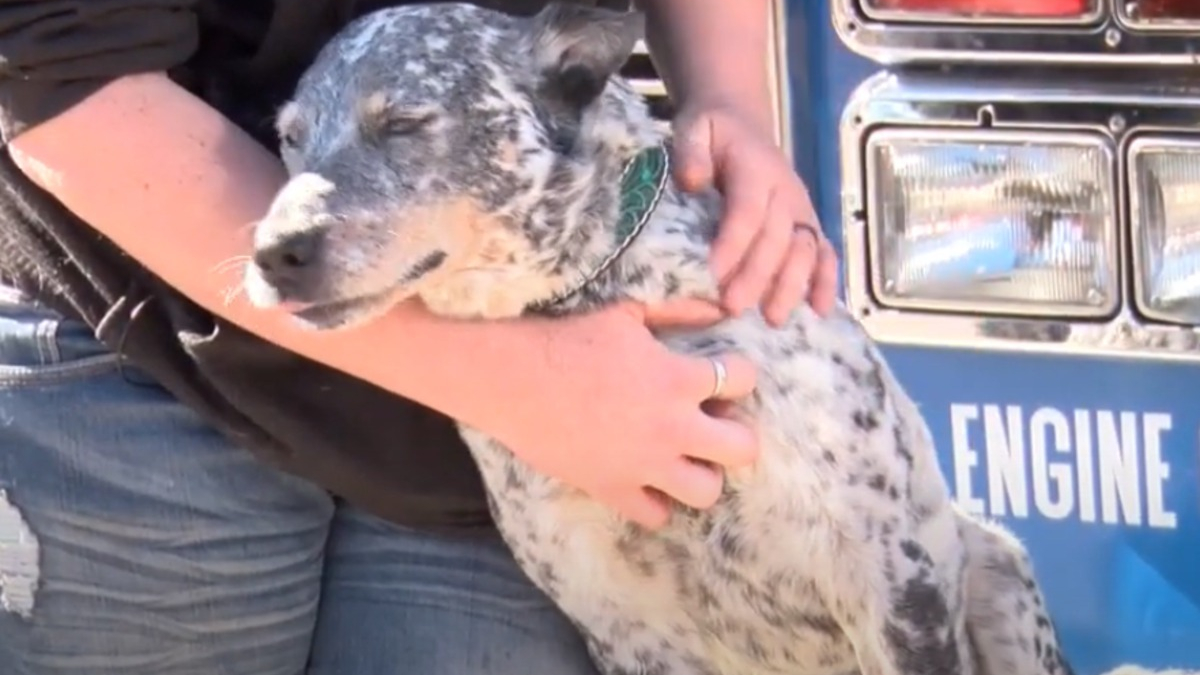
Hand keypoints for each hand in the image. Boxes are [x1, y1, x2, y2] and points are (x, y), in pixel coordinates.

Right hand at [486, 299, 757, 528]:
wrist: (512, 379)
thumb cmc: (568, 338)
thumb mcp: (628, 312)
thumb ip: (678, 311)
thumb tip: (718, 309)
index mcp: (678, 378)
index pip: (743, 380)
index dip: (739, 374)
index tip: (723, 373)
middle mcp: (672, 427)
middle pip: (742, 449)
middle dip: (737, 434)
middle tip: (714, 423)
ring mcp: (644, 465)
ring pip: (706, 491)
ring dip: (702, 473)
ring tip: (684, 457)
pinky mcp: (613, 489)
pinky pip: (656, 516)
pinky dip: (657, 501)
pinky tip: (647, 480)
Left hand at [671, 101, 838, 324]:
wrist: (742, 124)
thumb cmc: (712, 134)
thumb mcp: (695, 128)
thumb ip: (691, 151)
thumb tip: (693, 180)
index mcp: (757, 169)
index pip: (747, 210)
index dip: (732, 244)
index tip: (712, 275)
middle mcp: (786, 192)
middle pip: (776, 238)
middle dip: (756, 276)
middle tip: (732, 308)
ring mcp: (803, 211)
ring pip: (804, 251)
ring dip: (791, 287)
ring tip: (773, 320)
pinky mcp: (810, 226)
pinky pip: (825, 255)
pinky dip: (825, 282)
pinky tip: (819, 312)